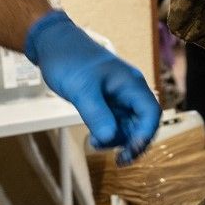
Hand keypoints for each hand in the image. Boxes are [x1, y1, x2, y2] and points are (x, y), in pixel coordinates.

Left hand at [25, 11, 160, 163]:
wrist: (54, 45)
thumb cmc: (70, 61)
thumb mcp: (82, 90)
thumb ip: (97, 115)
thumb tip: (111, 139)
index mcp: (131, 84)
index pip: (151, 113)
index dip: (145, 134)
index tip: (129, 151)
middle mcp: (130, 91)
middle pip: (143, 123)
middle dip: (131, 141)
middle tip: (116, 158)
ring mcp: (119, 97)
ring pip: (129, 125)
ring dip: (117, 139)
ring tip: (94, 142)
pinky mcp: (107, 101)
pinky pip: (116, 122)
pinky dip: (108, 133)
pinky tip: (94, 137)